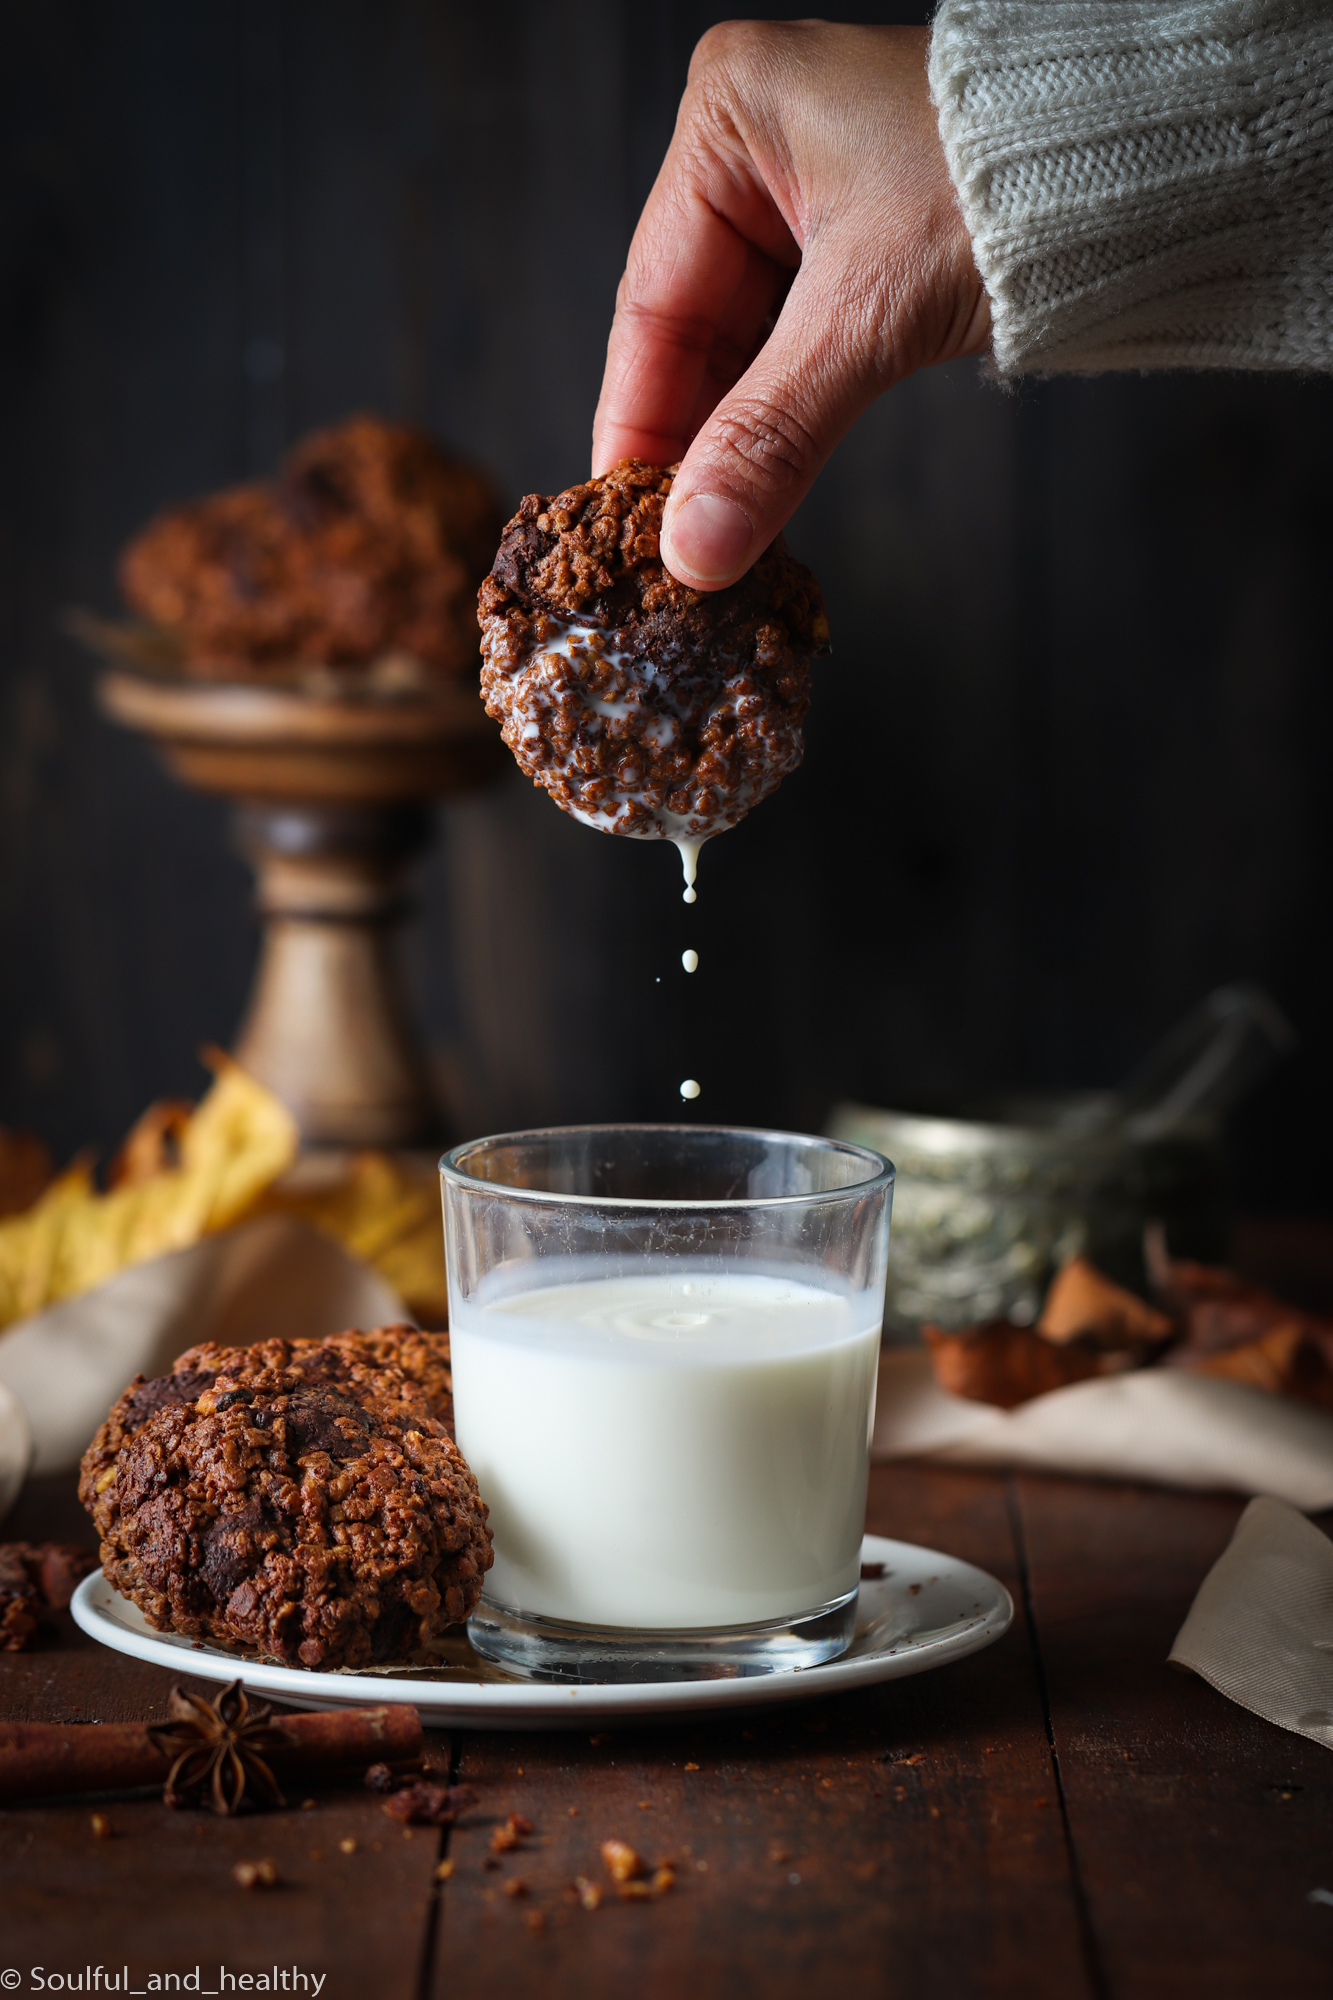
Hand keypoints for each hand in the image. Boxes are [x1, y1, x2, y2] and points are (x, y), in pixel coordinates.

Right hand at [592, 21, 989, 588]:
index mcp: (730, 117)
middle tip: (669, 548)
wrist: (1146, 164)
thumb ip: (772, 436)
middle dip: (687, 445)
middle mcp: (756, 148)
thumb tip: (695, 548)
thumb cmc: (1013, 186)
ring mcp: (806, 196)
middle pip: (690, 329)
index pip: (651, 300)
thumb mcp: (871, 317)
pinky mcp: (858, 244)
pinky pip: (794, 350)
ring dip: (735, 444)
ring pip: (742, 350)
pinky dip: (783, 421)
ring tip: (714, 537)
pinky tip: (765, 490)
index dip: (636, 421)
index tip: (621, 519)